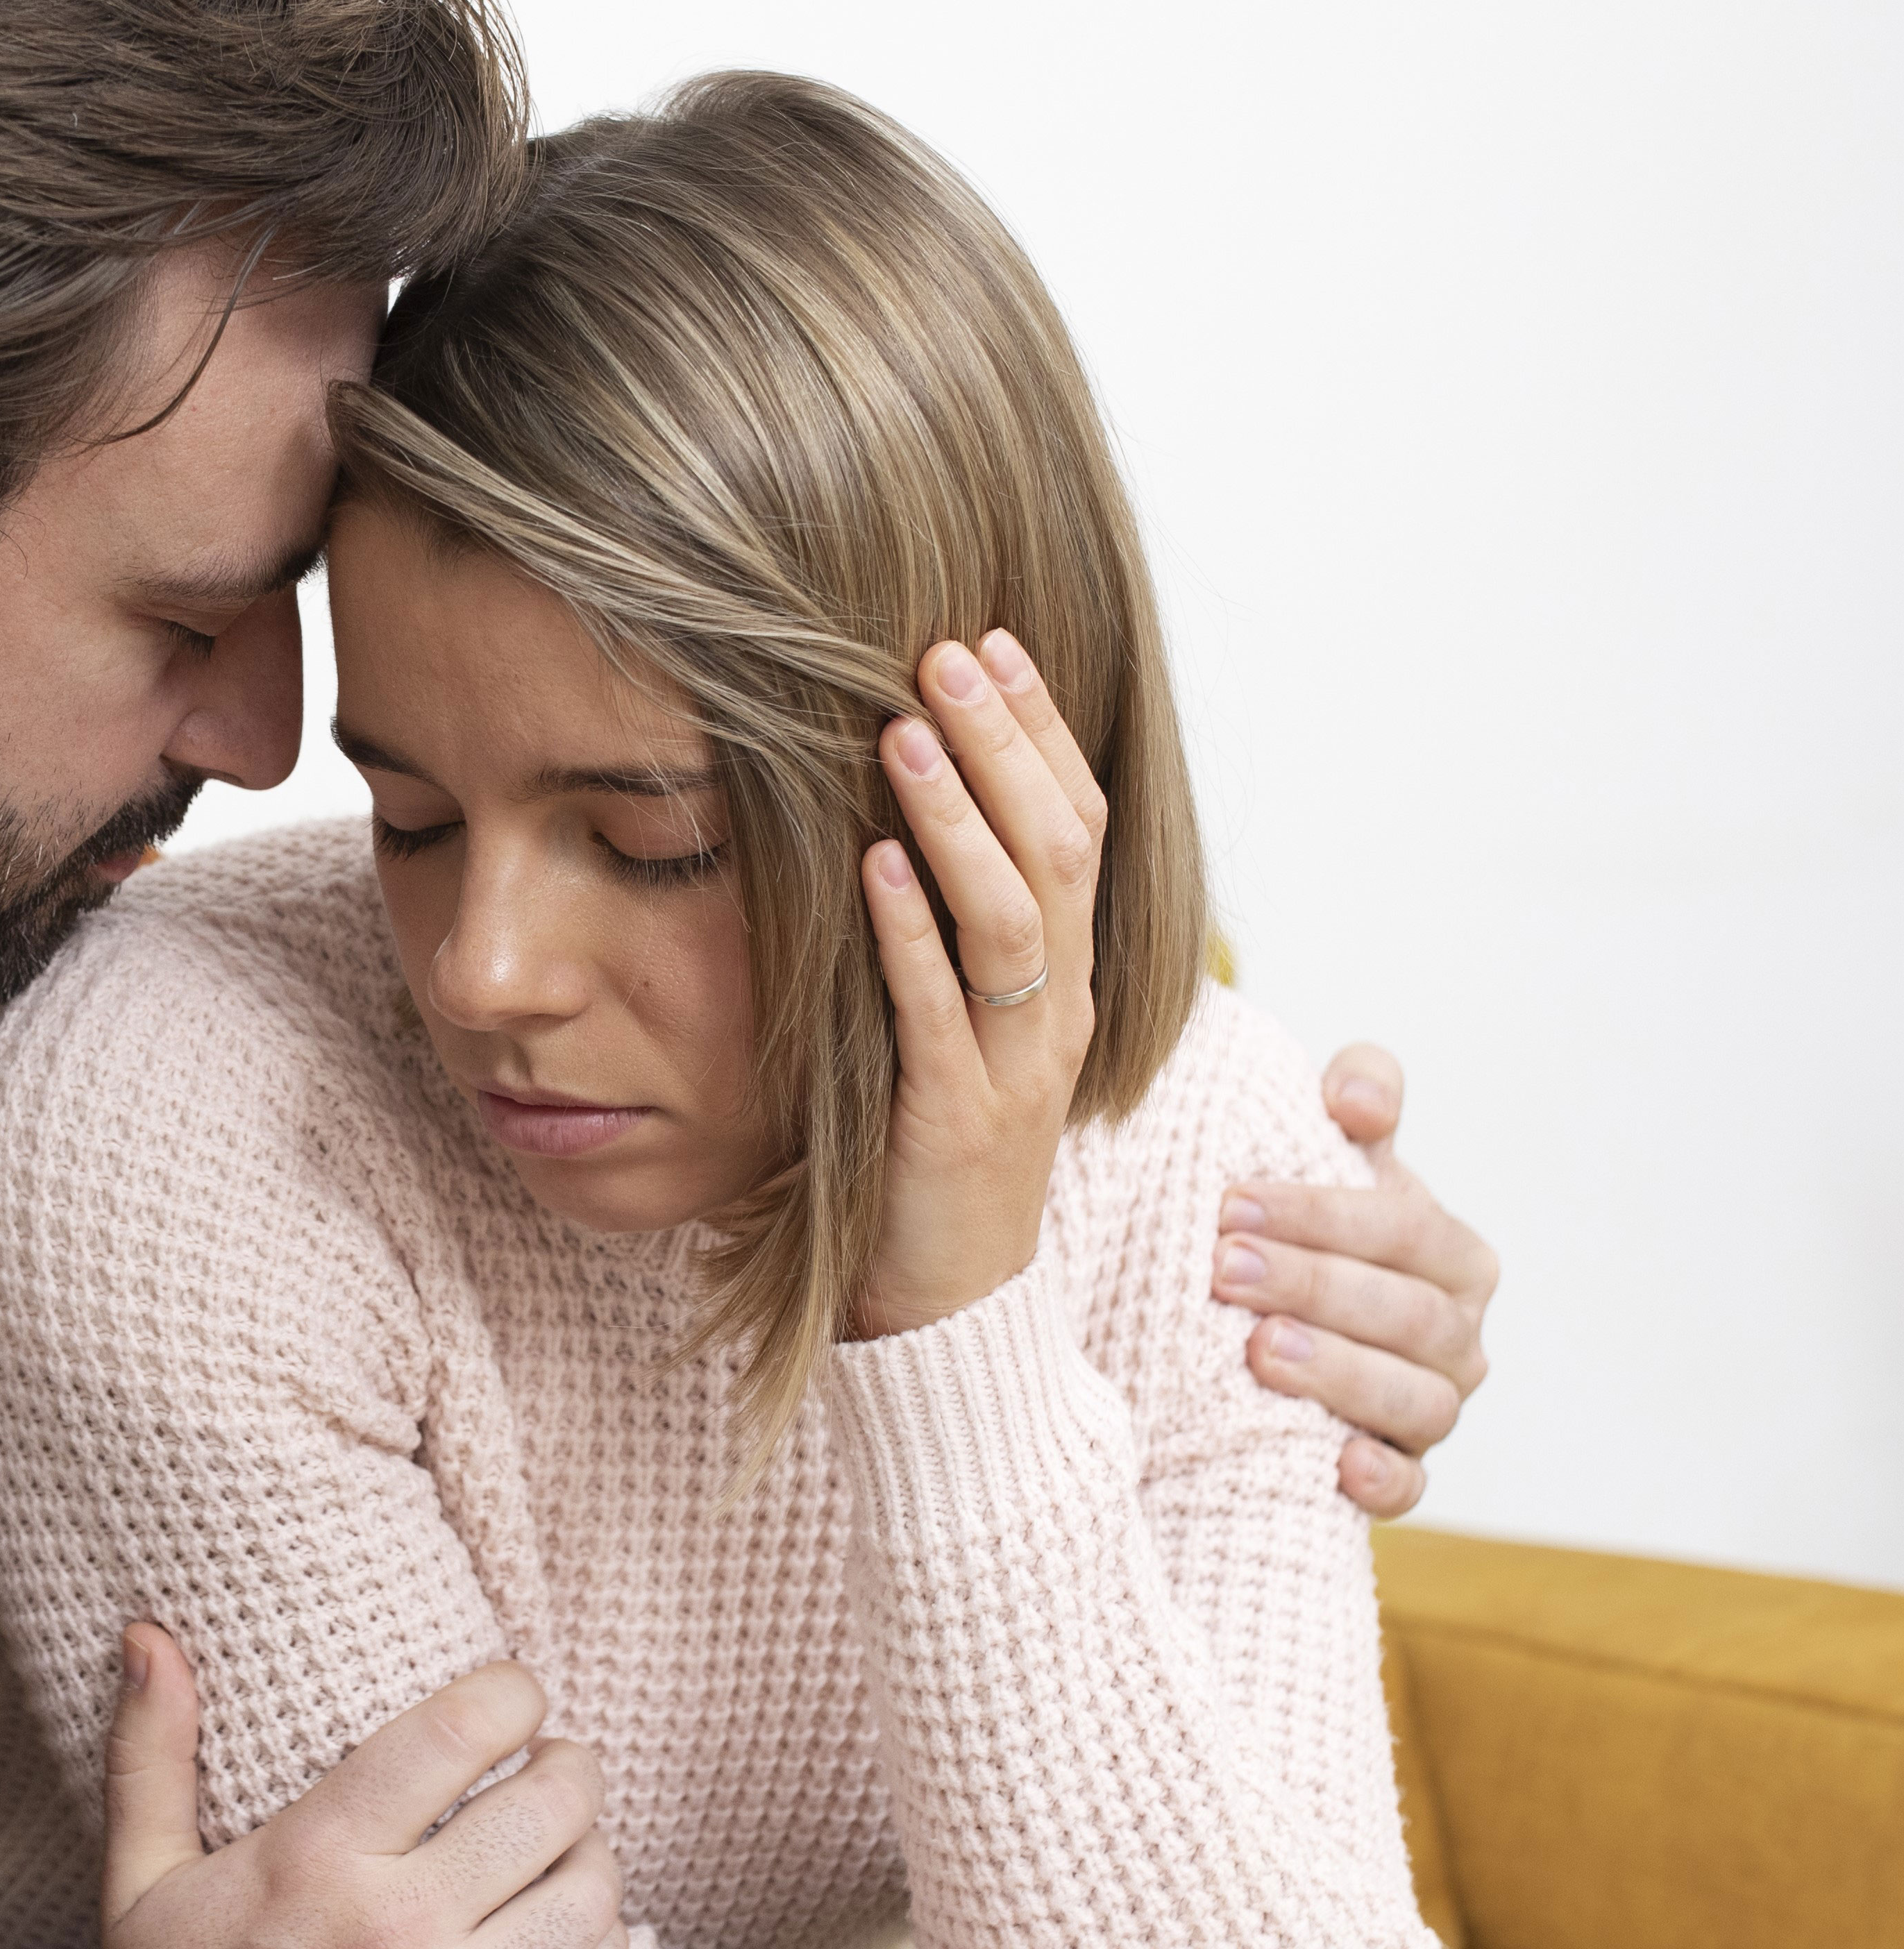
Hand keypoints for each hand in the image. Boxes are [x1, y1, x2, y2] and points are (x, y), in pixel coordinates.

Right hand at [95, 1624, 627, 1948]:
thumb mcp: (140, 1879)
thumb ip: (149, 1752)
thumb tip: (146, 1635)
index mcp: (318, 1860)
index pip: (455, 1734)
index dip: (512, 1691)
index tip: (517, 1689)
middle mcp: (397, 1930)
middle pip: (546, 1809)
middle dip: (571, 1764)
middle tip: (559, 1758)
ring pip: (585, 1896)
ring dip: (593, 1850)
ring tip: (571, 1837)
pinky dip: (599, 1939)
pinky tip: (573, 1920)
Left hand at [856, 632, 1106, 1333]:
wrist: (950, 1306)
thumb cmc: (935, 1151)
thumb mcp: (959, 1021)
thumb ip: (951, 929)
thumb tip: (901, 806)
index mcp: (1066, 978)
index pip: (1078, 828)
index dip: (1040, 733)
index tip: (992, 642)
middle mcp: (1057, 1009)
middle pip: (1059, 849)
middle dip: (1006, 743)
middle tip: (946, 651)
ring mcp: (1015, 1065)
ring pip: (1010, 918)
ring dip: (956, 816)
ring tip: (903, 730)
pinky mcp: (954, 1119)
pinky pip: (937, 1012)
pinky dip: (906, 932)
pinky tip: (870, 863)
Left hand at [1217, 1046, 1498, 1515]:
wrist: (1267, 1321)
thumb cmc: (1306, 1229)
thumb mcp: (1332, 1154)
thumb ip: (1360, 1100)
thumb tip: (1357, 1094)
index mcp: (1451, 1255)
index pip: (1405, 1229)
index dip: (1324, 1214)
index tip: (1233, 1203)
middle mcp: (1457, 1336)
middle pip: (1407, 1313)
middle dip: (1314, 1286)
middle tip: (1223, 1270)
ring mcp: (1433, 1409)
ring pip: (1415, 1400)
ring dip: (1339, 1374)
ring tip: (1258, 1350)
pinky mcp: (1400, 1471)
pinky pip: (1409, 1486)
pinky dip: (1383, 1478)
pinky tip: (1336, 1461)